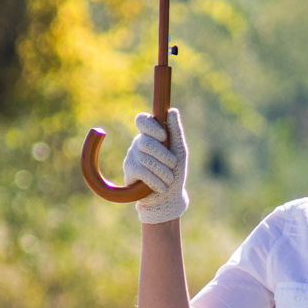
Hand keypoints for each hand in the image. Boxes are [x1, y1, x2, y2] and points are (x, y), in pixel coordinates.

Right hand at [124, 107, 188, 223]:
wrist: (167, 197)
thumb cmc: (175, 172)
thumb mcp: (179, 151)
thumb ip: (175, 131)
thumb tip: (172, 110)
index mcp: (151, 135)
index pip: (142, 120)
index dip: (150, 126)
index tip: (163, 137)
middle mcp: (139, 143)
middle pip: (146, 142)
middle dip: (164, 156)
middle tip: (173, 165)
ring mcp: (132, 156)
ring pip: (146, 159)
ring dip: (163, 172)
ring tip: (169, 179)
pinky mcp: (129, 170)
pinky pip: (141, 172)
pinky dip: (155, 180)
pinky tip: (161, 187)